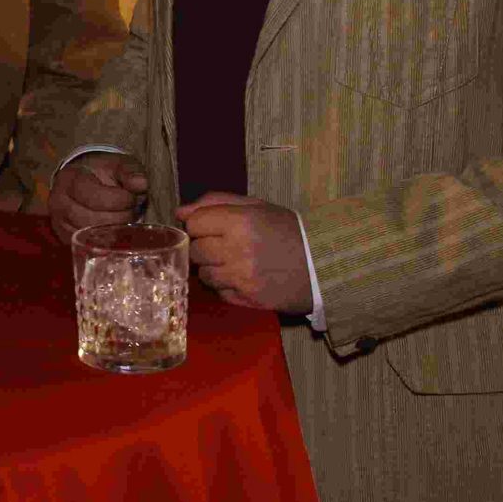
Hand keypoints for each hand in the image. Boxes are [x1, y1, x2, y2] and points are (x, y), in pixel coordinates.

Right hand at [50, 151, 148, 243]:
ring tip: (124, 217)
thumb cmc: (104, 172)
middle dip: (119, 216)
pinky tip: (115, 230)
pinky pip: (88, 245)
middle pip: (92, 219)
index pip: (92, 196)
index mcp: (69, 178)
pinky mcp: (64, 237)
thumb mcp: (119, 165)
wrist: (86, 179)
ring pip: (91, 235)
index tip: (132, 197)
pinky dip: (106, 240)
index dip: (118, 200)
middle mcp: (58, 201)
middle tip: (132, 210)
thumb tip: (141, 183)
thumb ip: (130, 172)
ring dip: (114, 229)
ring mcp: (58, 221)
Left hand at [177, 191, 314, 313]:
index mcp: (240, 221)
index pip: (194, 223)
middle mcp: (237, 250)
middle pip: (195, 250)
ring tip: (234, 261)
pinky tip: (242, 277)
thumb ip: (216, 202)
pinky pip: (218, 292)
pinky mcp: (246, 299)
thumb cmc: (287, 231)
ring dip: (212, 267)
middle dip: (204, 246)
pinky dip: (224, 285)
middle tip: (223, 245)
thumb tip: (180, 212)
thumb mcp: (257, 206)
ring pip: (203, 274)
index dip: (200, 224)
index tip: (211, 227)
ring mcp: (241, 278)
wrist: (322, 264)